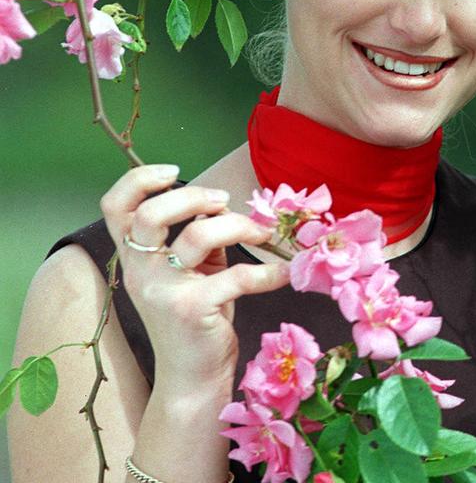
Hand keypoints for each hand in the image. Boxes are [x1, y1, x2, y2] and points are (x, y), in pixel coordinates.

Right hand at [101, 164, 289, 388]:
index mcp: (134, 256)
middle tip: (224, 202)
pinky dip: (268, 273)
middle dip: (194, 196)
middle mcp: (140, 272)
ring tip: (259, 234)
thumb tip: (221, 203)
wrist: (192, 380)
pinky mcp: (192, 310)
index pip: (114, 207)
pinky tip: (284, 274)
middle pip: (151, 214)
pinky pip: (237, 277)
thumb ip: (197, 236)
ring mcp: (163, 291)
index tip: (174, 171)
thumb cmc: (195, 317)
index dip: (139, 180)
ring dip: (238, 225)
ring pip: (196, 235)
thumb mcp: (189, 270)